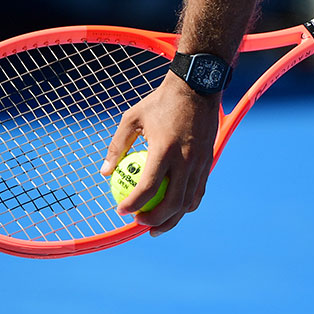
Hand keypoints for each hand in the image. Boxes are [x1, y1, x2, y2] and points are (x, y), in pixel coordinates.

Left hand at [99, 74, 220, 235]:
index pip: (149, 188)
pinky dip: (186, 205)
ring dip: (172, 219)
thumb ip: (117, 146)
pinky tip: (174, 210)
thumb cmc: (160, 102)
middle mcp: (186, 160)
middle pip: (172, 203)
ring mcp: (200, 163)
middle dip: (154, 220)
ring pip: (188, 202)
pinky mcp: (208, 162)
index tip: (121, 210)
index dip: (133, 204)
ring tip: (155, 226)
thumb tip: (105, 172)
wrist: (197, 87)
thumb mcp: (132, 118)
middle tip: (138, 223)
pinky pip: (198, 191)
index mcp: (165, 149)